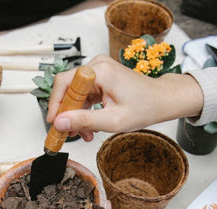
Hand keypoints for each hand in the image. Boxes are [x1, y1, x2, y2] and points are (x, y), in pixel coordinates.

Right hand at [46, 55, 203, 141]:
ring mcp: (99, 70)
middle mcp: (97, 66)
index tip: (54, 124)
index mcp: (99, 71)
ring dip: (76, 115)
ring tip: (85, 134)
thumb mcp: (113, 120)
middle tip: (69, 133)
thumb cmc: (145, 107)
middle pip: (67, 89)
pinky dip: (84, 111)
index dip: (55, 105)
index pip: (64, 84)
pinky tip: (90, 126)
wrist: (162, 100)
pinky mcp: (101, 77)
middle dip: (67, 114)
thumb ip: (84, 121)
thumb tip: (59, 122)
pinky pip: (83, 94)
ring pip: (75, 94)